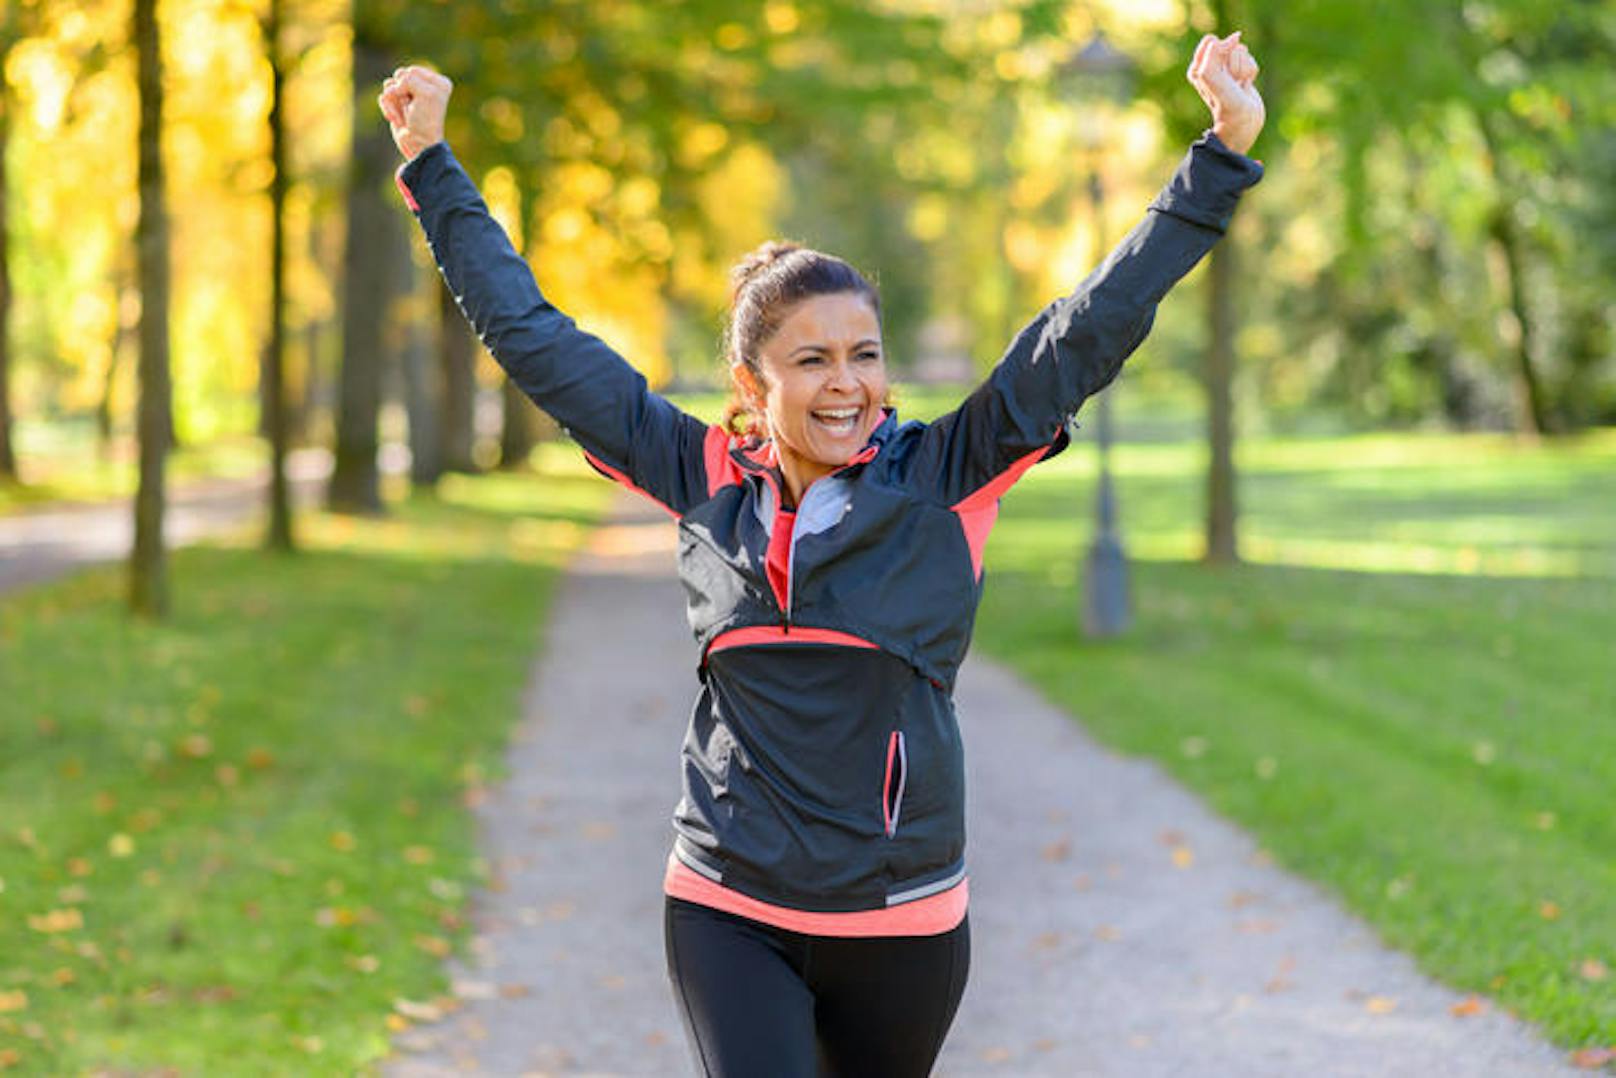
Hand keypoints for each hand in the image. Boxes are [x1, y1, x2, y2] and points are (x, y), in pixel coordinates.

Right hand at [378, 64, 452, 160]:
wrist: (418, 144)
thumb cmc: (425, 121)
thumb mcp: (425, 94)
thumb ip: (408, 79)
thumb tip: (390, 86)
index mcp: (439, 82)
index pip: (412, 70)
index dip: (410, 85)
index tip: (420, 102)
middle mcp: (425, 86)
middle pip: (399, 75)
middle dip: (400, 92)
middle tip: (412, 107)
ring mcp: (410, 95)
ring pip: (389, 85)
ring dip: (394, 101)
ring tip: (406, 114)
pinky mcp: (398, 104)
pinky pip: (384, 96)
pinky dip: (388, 108)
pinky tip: (398, 119)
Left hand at [1186, 31, 1264, 156]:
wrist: (1243, 123)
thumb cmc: (1226, 104)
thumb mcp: (1213, 79)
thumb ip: (1213, 55)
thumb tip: (1230, 38)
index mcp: (1197, 68)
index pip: (1212, 42)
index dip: (1222, 53)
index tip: (1223, 72)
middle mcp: (1210, 67)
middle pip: (1229, 45)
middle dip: (1235, 62)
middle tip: (1233, 82)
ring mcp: (1226, 70)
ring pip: (1242, 52)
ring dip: (1244, 69)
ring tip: (1239, 86)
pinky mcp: (1240, 73)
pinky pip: (1251, 61)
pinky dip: (1251, 73)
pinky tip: (1246, 86)